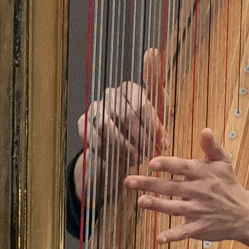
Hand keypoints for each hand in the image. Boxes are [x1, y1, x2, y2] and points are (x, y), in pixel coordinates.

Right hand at [74, 49, 166, 205]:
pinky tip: (121, 159)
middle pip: (126, 114)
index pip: (142, 104)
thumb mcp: (155, 124)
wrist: (118, 137)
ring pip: (107, 126)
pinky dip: (110, 152)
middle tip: (148, 153)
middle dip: (140, 138)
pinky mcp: (83, 123)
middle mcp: (111, 94)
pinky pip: (94, 137)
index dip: (152, 127)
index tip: (160, 143)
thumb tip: (165, 143)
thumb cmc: (141, 127)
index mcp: (131, 89)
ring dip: (124, 146)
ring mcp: (95, 108)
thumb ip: (161, 130)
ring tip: (136, 159)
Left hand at [127, 129, 248, 247]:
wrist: (246, 214)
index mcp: (203, 174)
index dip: (167, 164)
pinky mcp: (200, 227)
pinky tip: (159, 238)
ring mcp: (199, 210)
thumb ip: (212, 147)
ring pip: (175, 208)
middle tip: (129, 181)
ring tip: (141, 201)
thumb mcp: (224, 163)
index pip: (182, 167)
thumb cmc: (229, 185)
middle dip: (149, 184)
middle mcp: (200, 192)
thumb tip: (206, 130)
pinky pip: (184, 232)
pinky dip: (172, 235)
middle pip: (171, 187)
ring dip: (157, 205)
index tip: (151, 163)